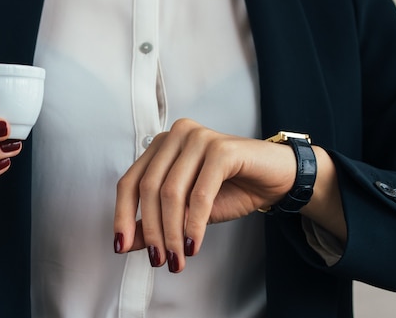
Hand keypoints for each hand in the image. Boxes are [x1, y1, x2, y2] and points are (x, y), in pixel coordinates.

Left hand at [114, 118, 298, 272]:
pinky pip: (200, 194)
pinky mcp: (221, 149)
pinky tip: (194, 245)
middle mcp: (176, 136)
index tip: (121, 246)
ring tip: (176, 259)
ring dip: (172, 233)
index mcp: (161, 146)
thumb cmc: (229, 190)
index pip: (130, 181)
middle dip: (151, 230)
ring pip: (172, 192)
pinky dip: (194, 224)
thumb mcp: (185, 210)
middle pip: (149, 188)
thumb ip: (154, 221)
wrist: (274, 179)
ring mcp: (198, 138)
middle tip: (158, 260)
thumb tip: (125, 243)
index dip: (122, 215)